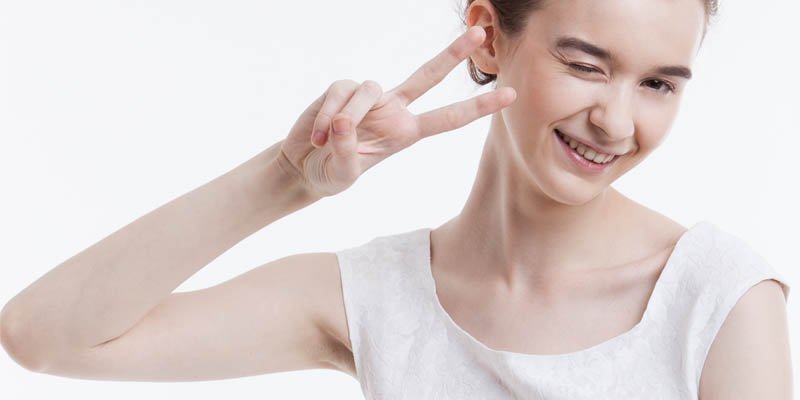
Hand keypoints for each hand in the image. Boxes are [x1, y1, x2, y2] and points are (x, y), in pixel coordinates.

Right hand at [274, 26, 516, 198]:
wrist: (303, 166)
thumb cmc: (330, 174)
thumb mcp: (343, 175)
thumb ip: (346, 153)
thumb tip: (346, 120)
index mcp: (406, 133)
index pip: (447, 118)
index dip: (478, 107)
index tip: (510, 94)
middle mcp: (393, 110)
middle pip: (428, 76)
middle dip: (453, 55)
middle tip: (480, 34)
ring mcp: (369, 96)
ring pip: (369, 89)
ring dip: (345, 117)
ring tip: (325, 141)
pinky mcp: (343, 88)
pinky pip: (341, 92)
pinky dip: (327, 115)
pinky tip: (318, 134)